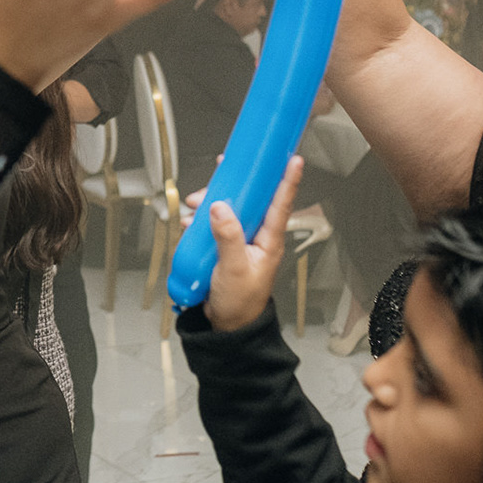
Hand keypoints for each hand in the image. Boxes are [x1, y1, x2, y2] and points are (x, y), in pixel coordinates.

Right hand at [201, 155, 304, 331]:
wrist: (228, 324)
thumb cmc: (240, 302)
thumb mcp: (234, 269)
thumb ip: (228, 237)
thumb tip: (219, 208)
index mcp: (269, 240)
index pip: (281, 204)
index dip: (287, 180)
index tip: (293, 159)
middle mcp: (258, 236)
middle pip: (251, 200)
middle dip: (233, 186)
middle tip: (218, 176)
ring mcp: (242, 240)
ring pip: (229, 209)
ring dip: (211, 204)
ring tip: (194, 207)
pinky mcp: (226, 246)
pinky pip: (215, 224)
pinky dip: (201, 220)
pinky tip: (190, 223)